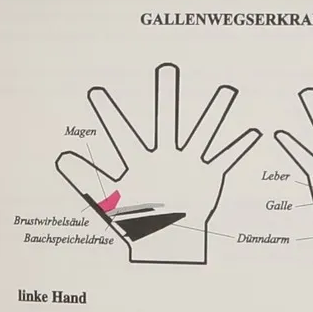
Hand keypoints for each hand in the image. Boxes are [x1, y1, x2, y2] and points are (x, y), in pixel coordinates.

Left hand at [56, 63, 259, 263]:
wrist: (164, 243)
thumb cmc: (134, 223)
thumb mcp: (106, 201)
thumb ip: (85, 178)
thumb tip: (60, 157)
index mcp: (137, 162)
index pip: (120, 134)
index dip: (107, 114)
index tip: (94, 91)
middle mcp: (164, 157)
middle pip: (165, 123)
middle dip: (167, 97)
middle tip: (167, 68)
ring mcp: (187, 165)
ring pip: (202, 134)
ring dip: (214, 115)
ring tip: (226, 91)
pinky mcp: (207, 176)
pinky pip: (225, 160)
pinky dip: (238, 148)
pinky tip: (251, 132)